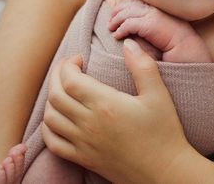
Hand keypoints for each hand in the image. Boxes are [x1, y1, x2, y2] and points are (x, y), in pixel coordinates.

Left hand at [41, 40, 196, 183]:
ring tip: (62, 89)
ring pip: (51, 118)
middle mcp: (89, 124)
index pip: (71, 80)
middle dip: (57, 76)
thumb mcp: (158, 94)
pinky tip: (57, 118)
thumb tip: (127, 43)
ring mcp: (84, 144)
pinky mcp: (84, 159)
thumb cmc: (164, 132)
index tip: (79, 58)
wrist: (166, 172)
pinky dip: (48, 128)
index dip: (69, 65)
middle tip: (68, 68)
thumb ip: (142, 66)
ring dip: (51, 99)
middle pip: (56, 95)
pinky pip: (53, 143)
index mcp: (106, 105)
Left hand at [109, 0, 211, 62]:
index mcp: (162, 11)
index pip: (138, 1)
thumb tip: (130, 33)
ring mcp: (157, 16)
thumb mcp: (161, 38)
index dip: (124, 6)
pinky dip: (121, 29)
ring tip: (111, 29)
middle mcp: (160, 10)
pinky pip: (131, 23)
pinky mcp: (154, 26)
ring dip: (117, 20)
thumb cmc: (180, 54)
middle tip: (110, 23)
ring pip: (128, 11)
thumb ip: (148, 31)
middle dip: (117, 11)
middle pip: (131, 3)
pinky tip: (117, 36)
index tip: (115, 16)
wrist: (196, 59)